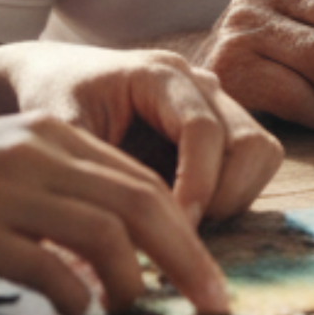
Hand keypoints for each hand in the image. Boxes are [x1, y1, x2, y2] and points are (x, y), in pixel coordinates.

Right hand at [0, 114, 231, 314]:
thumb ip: (51, 196)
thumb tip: (106, 252)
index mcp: (47, 136)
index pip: (140, 181)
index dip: (184, 231)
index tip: (206, 277)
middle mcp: (37, 154)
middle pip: (142, 203)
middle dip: (189, 259)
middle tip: (216, 306)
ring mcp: (6, 191)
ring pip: (106, 234)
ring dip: (134, 283)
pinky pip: (48, 266)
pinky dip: (76, 295)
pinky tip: (76, 314)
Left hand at [2, 43, 281, 223]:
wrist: (54, 77)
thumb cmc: (52, 98)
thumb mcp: (59, 131)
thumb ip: (89, 172)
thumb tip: (107, 240)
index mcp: (159, 74)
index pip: (202, 128)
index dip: (197, 183)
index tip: (176, 228)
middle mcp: (197, 83)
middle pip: (248, 141)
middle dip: (224, 195)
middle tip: (183, 232)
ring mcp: (215, 104)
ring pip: (260, 153)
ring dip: (235, 196)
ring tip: (186, 225)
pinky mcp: (220, 129)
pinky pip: (252, 164)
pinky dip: (233, 195)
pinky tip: (188, 215)